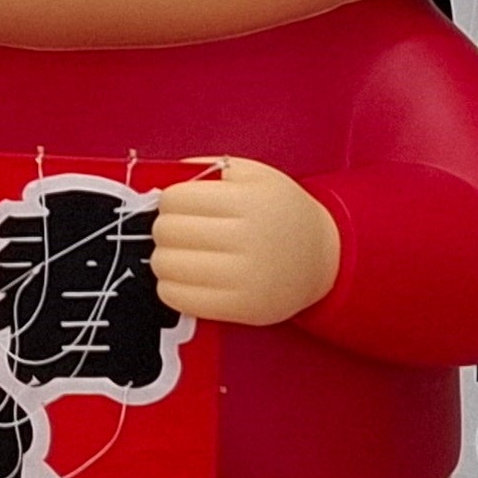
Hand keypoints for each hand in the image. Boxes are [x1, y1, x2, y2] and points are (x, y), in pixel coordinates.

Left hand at [150, 159, 338, 327]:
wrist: (319, 257)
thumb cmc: (278, 212)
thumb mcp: (254, 175)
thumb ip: (207, 169)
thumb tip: (158, 177)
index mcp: (250, 200)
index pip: (176, 199)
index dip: (170, 200)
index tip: (179, 205)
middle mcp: (248, 239)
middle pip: (167, 232)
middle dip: (164, 228)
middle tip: (179, 230)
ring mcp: (245, 277)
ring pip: (166, 265)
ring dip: (164, 257)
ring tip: (181, 254)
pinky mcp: (240, 308)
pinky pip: (178, 298)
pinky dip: (170, 286)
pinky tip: (184, 278)